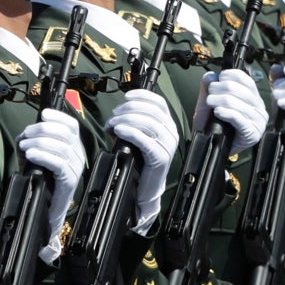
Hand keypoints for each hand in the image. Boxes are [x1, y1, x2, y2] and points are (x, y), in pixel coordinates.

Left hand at [17, 109, 84, 261]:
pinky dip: (44, 156)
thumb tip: (25, 133)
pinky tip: (31, 155)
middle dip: (42, 129)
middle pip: (65, 134)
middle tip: (25, 134)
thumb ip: (31, 142)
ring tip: (25, 146)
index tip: (43, 114)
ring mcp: (76, 169)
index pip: (72, 125)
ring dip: (39, 143)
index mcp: (73, 147)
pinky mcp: (70, 182)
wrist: (44, 210)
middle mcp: (78, 156)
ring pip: (61, 147)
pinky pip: (59, 164)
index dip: (58, 117)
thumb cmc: (39, 182)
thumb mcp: (34, 157)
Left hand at [105, 89, 178, 231]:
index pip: (159, 103)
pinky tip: (119, 130)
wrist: (146, 187)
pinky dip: (130, 132)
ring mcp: (168, 146)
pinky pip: (145, 140)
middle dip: (129, 109)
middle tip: (114, 115)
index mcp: (167, 125)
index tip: (126, 96)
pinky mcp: (161, 158)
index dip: (143, 96)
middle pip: (151, 112)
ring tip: (113, 124)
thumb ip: (135, 122)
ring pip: (148, 124)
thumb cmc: (140, 161)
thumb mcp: (139, 137)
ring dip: (126, 120)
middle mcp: (171, 133)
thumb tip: (119, 109)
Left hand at [193, 69, 266, 154]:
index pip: (246, 80)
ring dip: (218, 101)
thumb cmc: (213, 126)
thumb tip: (210, 75)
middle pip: (238, 89)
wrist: (212, 148)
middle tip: (209, 96)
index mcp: (253, 98)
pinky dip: (225, 112)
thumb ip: (208, 88)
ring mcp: (258, 121)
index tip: (218, 79)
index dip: (230, 76)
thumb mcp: (208, 104)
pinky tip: (218, 112)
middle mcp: (259, 108)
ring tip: (210, 104)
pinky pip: (237, 117)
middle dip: (219, 89)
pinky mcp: (252, 133)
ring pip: (235, 102)